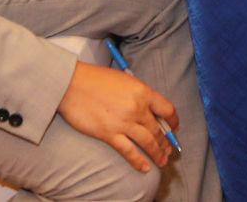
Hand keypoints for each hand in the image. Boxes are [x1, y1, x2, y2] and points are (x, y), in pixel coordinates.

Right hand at [57, 61, 178, 172]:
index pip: (167, 109)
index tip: (174, 128)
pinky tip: (145, 167)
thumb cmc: (96, 79)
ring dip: (157, 153)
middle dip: (166, 142)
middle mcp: (137, 108)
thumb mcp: (125, 80)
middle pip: (158, 129)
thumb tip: (149, 109)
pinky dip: (138, 161)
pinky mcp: (109, 134)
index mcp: (142, 91)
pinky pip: (129, 151)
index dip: (173, 121)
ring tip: (162, 161)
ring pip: (148, 142)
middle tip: (169, 150)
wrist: (72, 84)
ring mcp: (124, 122)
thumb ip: (138, 94)